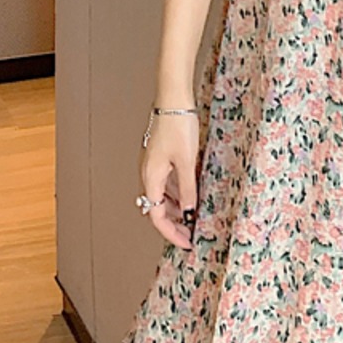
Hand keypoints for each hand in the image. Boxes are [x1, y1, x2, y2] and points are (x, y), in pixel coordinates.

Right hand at [140, 113, 200, 248]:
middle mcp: (148, 174)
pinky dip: (177, 194)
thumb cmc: (178, 126)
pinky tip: (191, 196)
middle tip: (191, 234)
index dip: (171, 233)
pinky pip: (167, 183)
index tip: (186, 243)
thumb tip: (189, 212)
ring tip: (193, 219)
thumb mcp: (187, 161)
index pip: (157, 216)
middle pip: (157, 208)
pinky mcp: (161, 157)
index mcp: (151, 177)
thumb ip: (188, 189)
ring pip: (162, 196)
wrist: (173, 99)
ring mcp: (154, 165)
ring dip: (176, 210)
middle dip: (174, 224)